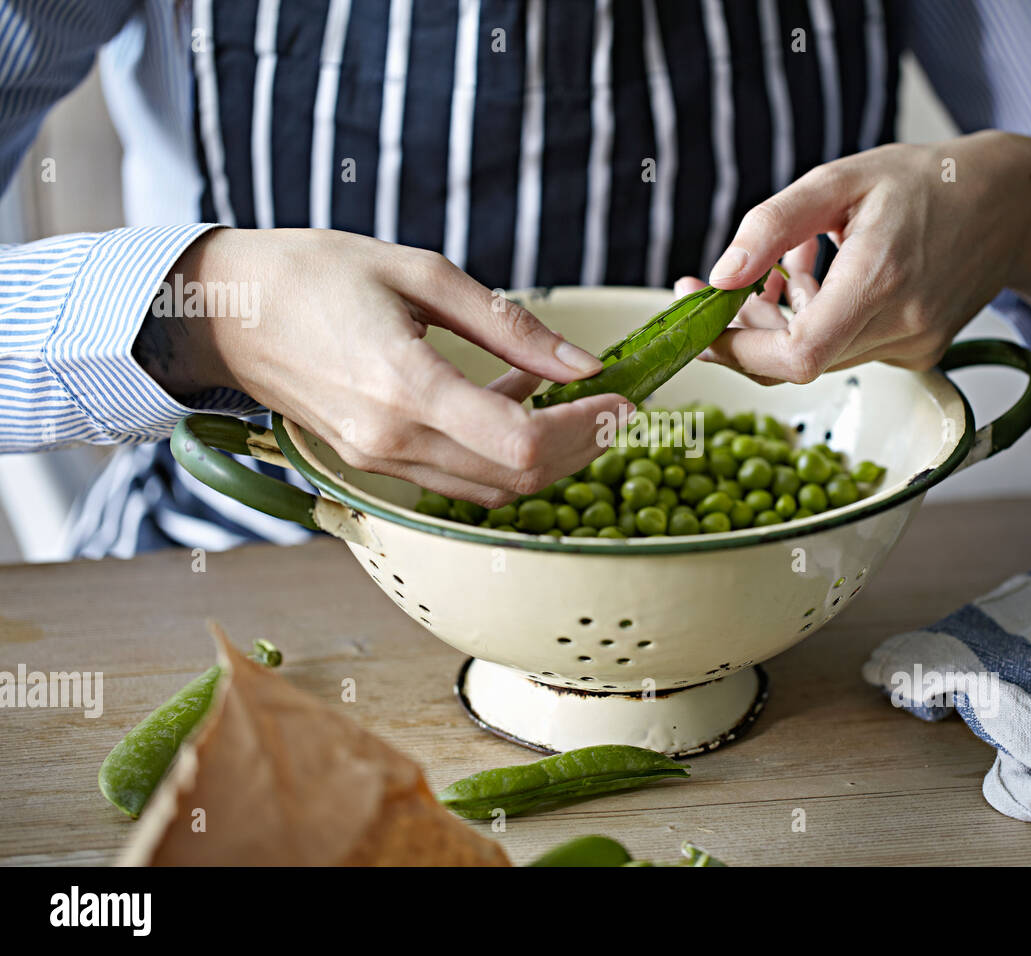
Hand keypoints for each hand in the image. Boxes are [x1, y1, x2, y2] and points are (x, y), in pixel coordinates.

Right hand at [137, 228, 627, 506]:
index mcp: (405, 386)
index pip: (520, 443)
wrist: (229, 309)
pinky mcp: (374, 466)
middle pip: (517, 478)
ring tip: (574, 407)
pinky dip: (502, 459)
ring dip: (547, 459)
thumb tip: (581, 364)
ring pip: (492, 492)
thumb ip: (509, 326)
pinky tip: (516, 409)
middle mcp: (392, 440)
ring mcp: (380, 463)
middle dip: (580, 449)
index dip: (584, 430)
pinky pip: (458, 482)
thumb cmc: (317, 274)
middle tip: (612, 406)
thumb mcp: (422, 273)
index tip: (619, 398)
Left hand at [677, 130, 1030, 382]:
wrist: (1010, 205)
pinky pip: (846, 351)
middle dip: (745, 334)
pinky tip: (820, 281)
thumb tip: (719, 276)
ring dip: (780, 325)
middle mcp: (901, 325)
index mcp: (880, 278)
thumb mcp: (840, 180)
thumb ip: (773, 225)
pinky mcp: (918, 354)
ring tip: (780, 271)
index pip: (797, 355)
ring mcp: (913, 348)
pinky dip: (818, 324)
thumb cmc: (925, 182)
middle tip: (711, 292)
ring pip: (818, 358)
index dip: (739, 352)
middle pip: (797, 362)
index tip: (702, 326)